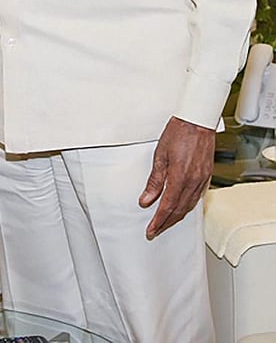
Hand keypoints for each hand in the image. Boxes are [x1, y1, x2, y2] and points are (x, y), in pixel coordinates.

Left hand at [139, 116, 214, 239]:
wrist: (196, 121)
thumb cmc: (178, 133)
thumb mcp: (160, 155)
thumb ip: (154, 180)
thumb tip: (146, 199)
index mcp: (180, 177)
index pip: (168, 206)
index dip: (159, 220)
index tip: (151, 229)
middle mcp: (193, 181)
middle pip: (179, 210)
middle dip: (167, 222)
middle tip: (155, 230)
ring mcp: (202, 179)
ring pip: (189, 205)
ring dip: (177, 216)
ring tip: (165, 223)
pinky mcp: (206, 176)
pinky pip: (196, 197)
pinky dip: (187, 205)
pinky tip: (181, 207)